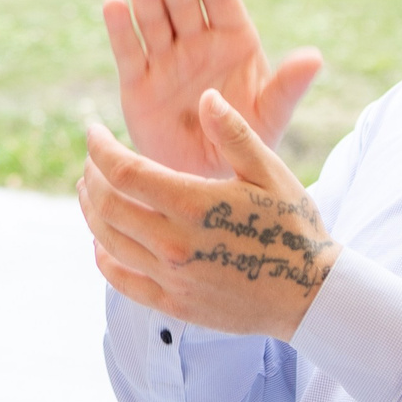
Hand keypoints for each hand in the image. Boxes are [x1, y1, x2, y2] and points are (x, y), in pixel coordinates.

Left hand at [78, 89, 337, 339]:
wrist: (311, 295)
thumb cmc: (293, 226)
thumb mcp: (269, 172)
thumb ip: (234, 134)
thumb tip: (205, 96)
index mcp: (194, 205)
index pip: (124, 171)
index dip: (100, 148)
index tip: (93, 131)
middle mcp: (174, 244)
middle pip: (107, 205)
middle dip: (91, 176)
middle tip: (91, 161)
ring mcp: (172, 278)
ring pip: (108, 241)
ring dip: (90, 211)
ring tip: (89, 190)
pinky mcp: (174, 304)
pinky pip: (122, 280)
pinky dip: (103, 257)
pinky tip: (101, 242)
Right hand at [102, 0, 321, 177]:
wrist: (205, 176)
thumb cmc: (245, 139)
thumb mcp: (271, 115)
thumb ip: (287, 86)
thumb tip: (315, 57)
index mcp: (233, 41)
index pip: (222, 1)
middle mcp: (197, 42)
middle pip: (184, 4)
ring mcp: (165, 58)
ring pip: (153, 20)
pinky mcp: (137, 80)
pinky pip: (128, 50)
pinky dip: (120, 26)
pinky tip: (114, 1)